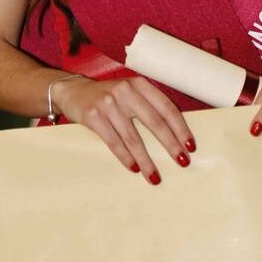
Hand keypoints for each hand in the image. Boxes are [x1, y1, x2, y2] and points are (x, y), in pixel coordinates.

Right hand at [52, 75, 196, 184]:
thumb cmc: (107, 96)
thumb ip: (147, 105)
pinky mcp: (93, 115)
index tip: (190, 146)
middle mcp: (126, 90)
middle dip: (170, 145)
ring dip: (147, 160)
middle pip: (155, 122)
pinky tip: (134, 168)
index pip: (166, 108)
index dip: (181, 128)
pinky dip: (125, 157)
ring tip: (156, 177)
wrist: (71, 91)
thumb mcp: (129, 92)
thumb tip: (175, 134)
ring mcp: (108, 103)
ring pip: (134, 138)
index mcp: (139, 84)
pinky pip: (114, 142)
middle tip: (182, 162)